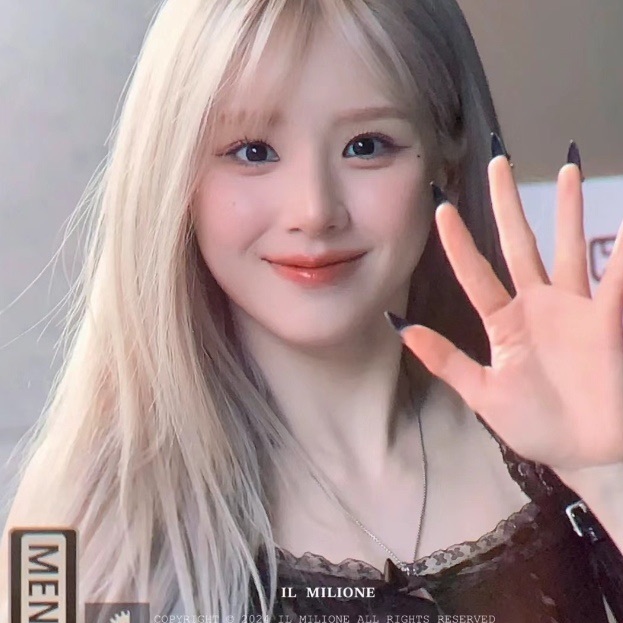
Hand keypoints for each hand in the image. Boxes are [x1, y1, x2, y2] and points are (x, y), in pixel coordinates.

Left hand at [392, 142, 622, 482]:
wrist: (584, 453)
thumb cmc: (533, 424)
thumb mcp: (482, 393)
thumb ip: (443, 358)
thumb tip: (399, 325)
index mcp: (503, 322)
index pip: (474, 272)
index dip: (458, 241)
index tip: (441, 207)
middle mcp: (536, 305)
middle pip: (518, 243)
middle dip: (508, 204)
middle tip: (499, 160)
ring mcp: (573, 308)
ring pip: (568, 246)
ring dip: (567, 209)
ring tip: (567, 168)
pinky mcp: (605, 320)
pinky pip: (613, 279)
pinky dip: (619, 252)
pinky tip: (621, 223)